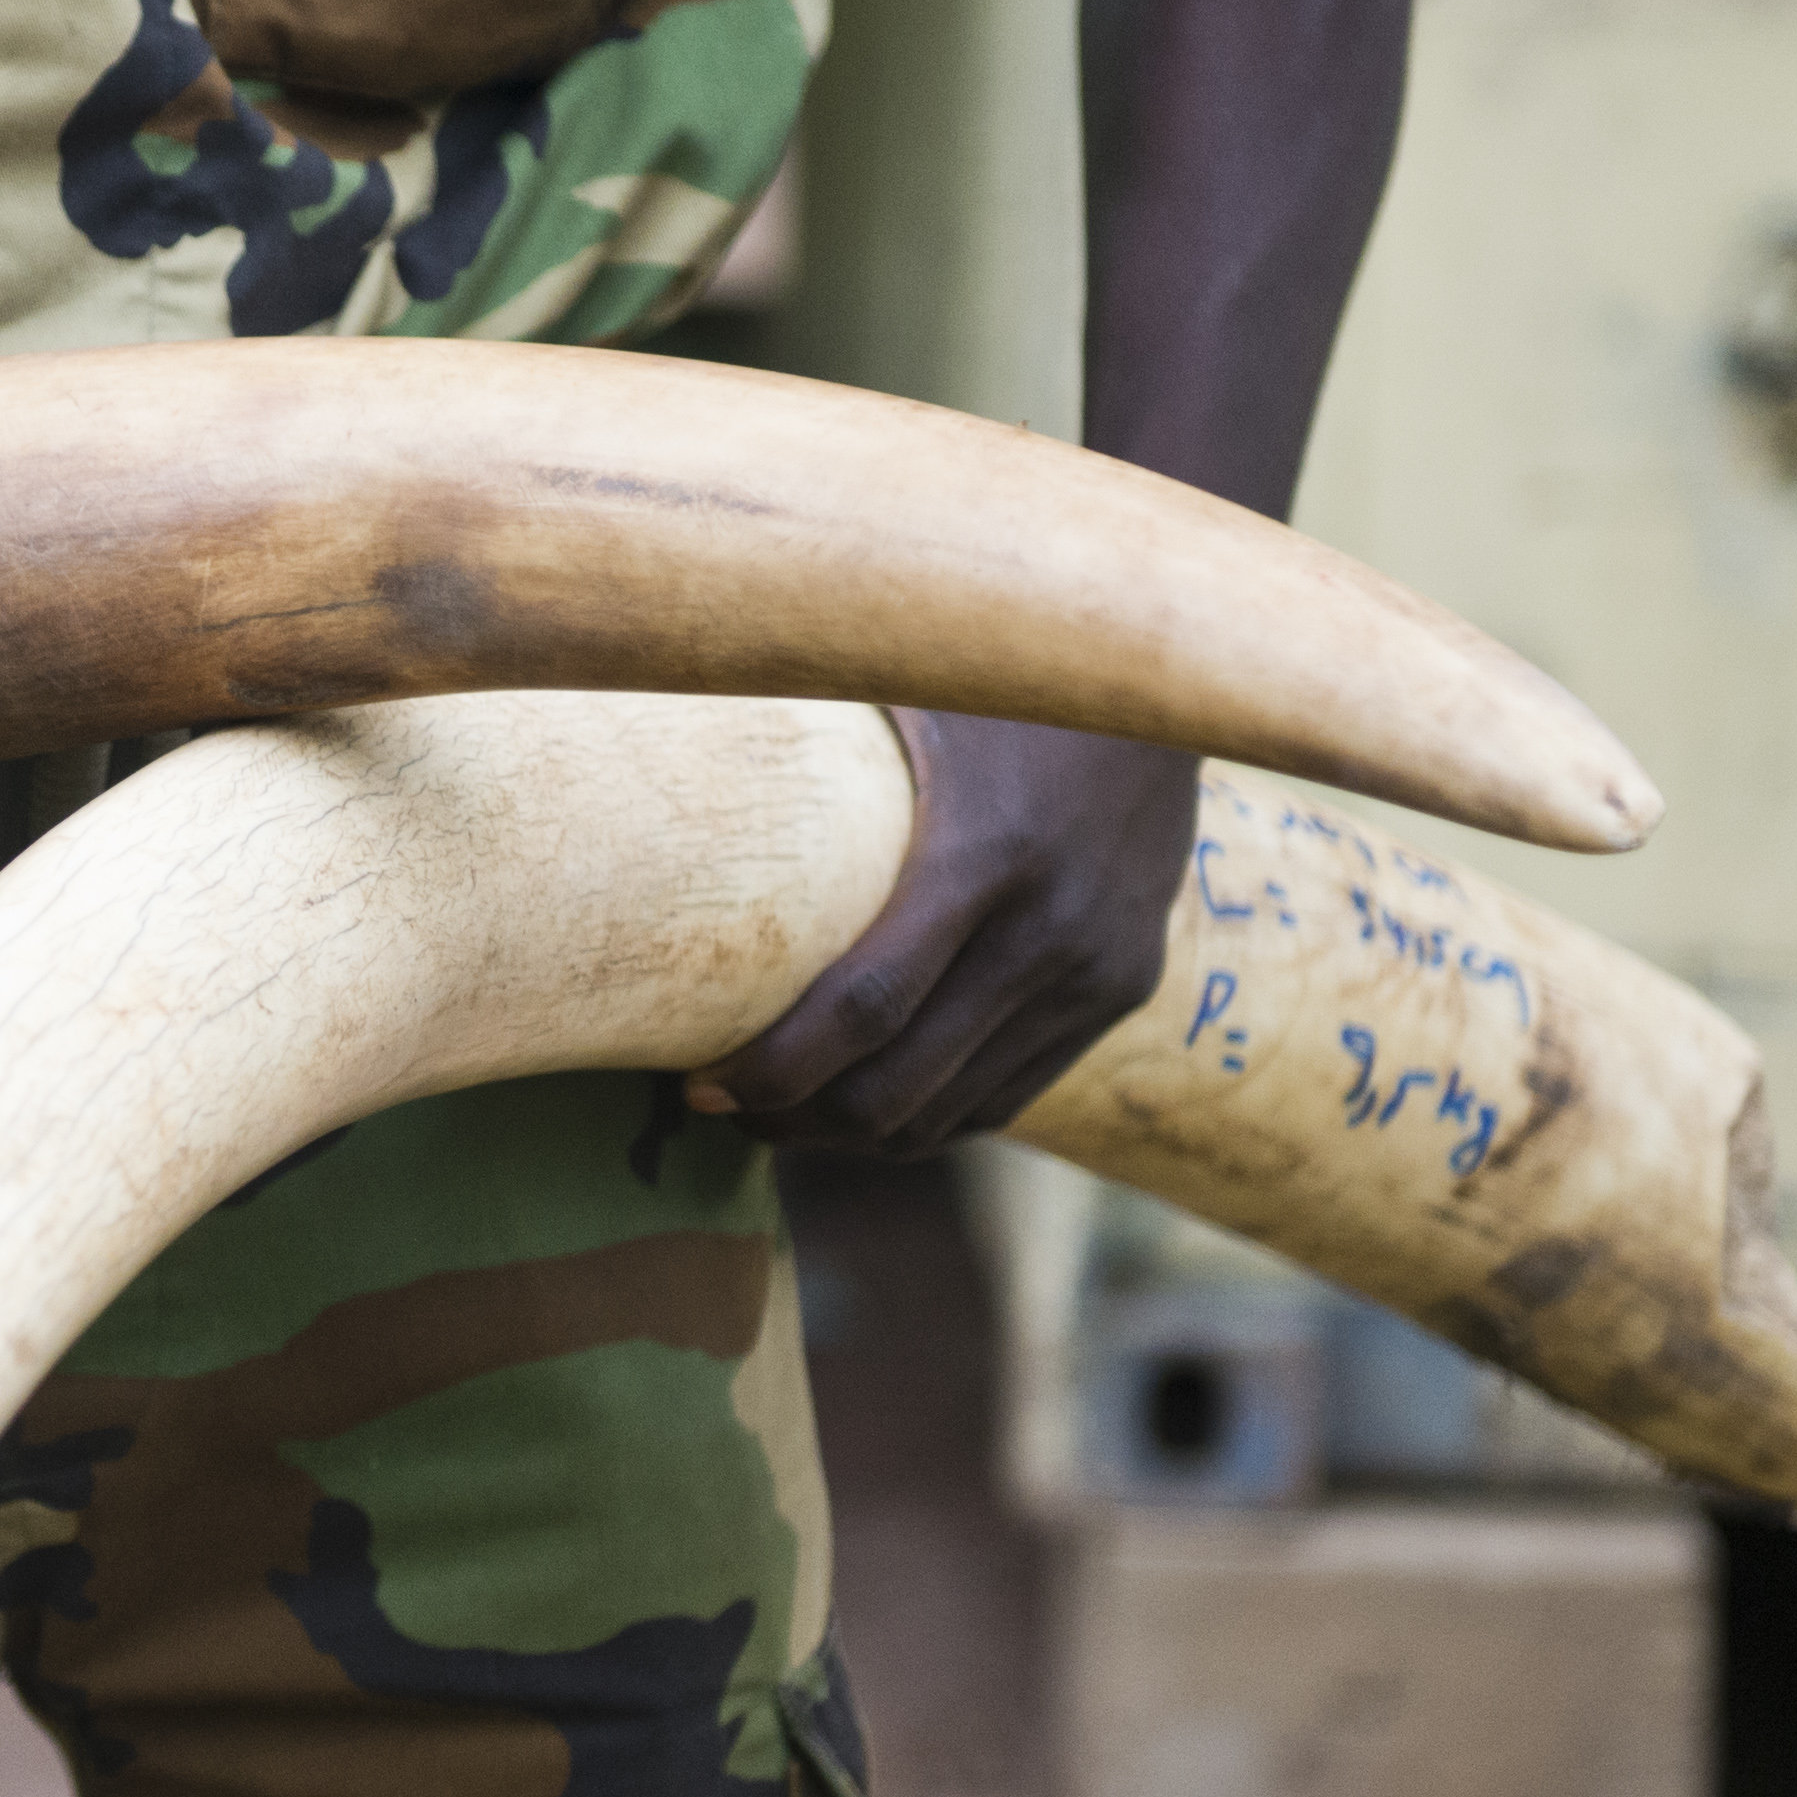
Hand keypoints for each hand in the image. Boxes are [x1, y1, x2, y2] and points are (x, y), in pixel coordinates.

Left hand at [688, 711, 1193, 1155]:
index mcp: (989, 852)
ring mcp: (1099, 969)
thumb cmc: (1000, 661)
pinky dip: (927, 1117)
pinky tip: (860, 1102)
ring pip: (952, 1111)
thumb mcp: (901, 676)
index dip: (773, 1069)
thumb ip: (791, 711)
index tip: (699, 1084)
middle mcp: (1053, 928)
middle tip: (720, 1109)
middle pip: (901, 1086)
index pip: (864, 1008)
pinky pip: (1007, 1094)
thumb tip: (624, 694)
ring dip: (854, 1134)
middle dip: (796, 1121)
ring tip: (777, 1115)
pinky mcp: (1125, 986)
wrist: (1172, 666)